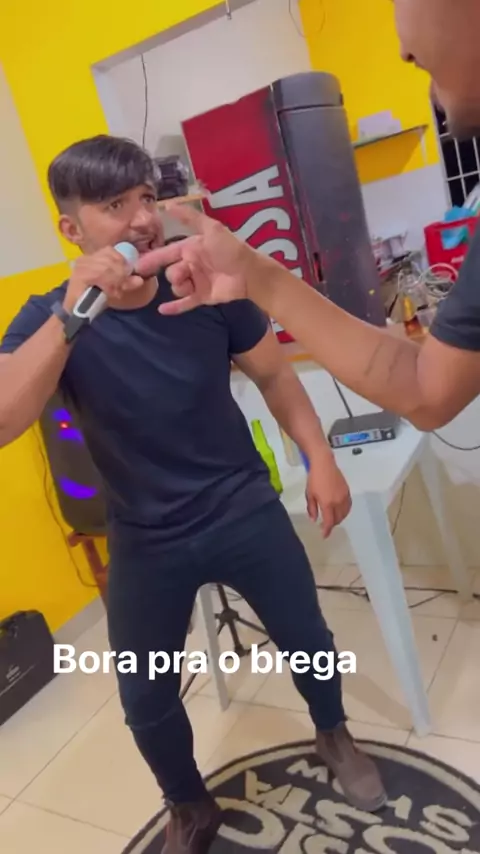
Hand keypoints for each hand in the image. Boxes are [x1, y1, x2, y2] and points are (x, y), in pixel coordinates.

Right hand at [63, 246, 144, 311]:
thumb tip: (139, 280)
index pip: (110, 251)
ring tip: (115, 292)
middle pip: (110, 260)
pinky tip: (110, 293)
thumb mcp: (115, 286)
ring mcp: (80, 268)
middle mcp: (84, 259)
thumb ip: (126, 281)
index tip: (126, 276)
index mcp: (93, 257)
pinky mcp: (78, 278)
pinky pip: (98, 276)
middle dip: (120, 275)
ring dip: (114, 282)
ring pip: (106, 268)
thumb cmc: (96, 297)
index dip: (122, 262)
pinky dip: (108, 286)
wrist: (77, 311)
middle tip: (121, 288)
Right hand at [134, 203, 256, 314]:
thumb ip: (190, 218)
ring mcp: (197, 282)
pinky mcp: (203, 297)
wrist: (249, 273)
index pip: (167, 253)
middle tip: (184, 274)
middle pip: (171, 272)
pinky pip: (185, 303)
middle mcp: (191, 265)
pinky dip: (174, 307)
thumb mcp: (211, 229)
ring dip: (179, 287)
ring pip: (177, 287)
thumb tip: (167, 205)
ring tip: (189, 286)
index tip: (138, 265)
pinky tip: (162, 310)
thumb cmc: (230, 249)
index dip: (153, 259)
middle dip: (174, 274)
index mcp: (191, 249)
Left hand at [305, 451, 351, 537]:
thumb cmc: (314, 478)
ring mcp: (344, 497)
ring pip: (344, 513)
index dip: (326, 530)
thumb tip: (314, 520)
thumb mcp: (309, 494)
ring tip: (332, 519)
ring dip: (339, 519)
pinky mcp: (347, 491)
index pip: (329, 522)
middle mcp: (338, 502)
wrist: (324, 463)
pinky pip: (348, 506)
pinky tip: (340, 510)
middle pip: (338, 519)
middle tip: (326, 526)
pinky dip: (344, 511)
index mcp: (328, 504)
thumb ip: (312, 508)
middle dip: (332, 524)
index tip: (324, 535)